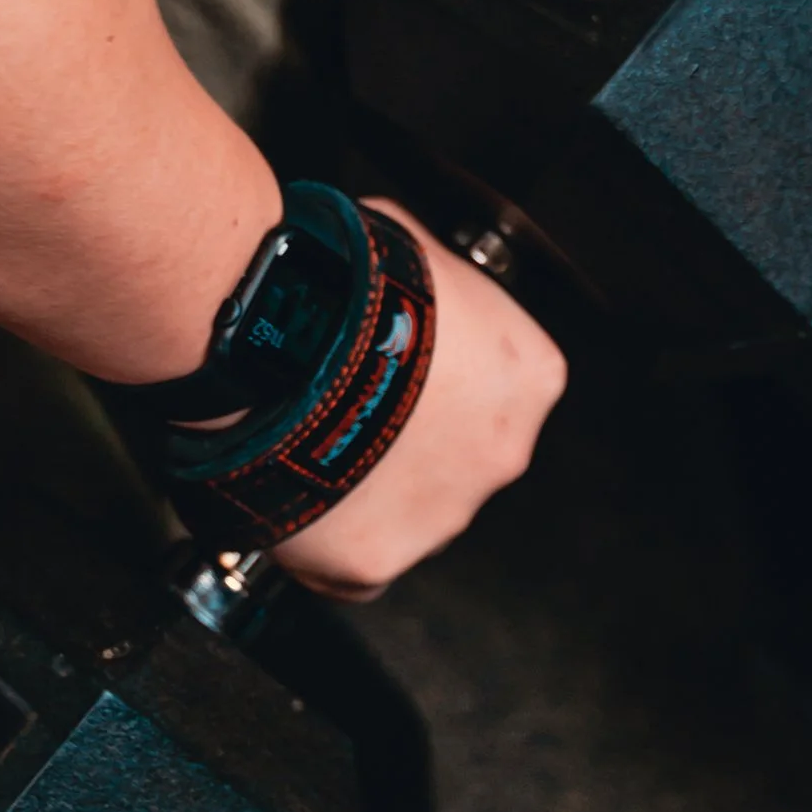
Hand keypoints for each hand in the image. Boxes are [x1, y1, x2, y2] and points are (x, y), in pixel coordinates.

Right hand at [273, 201, 566, 599]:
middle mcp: (503, 455)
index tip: (398, 363)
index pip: (502, 386)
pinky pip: (356, 561)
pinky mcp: (376, 562)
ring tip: (309, 442)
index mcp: (529, 378)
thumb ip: (435, 282)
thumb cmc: (348, 288)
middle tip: (348, 405)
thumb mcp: (414, 248)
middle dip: (410, 437)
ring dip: (370, 487)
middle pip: (460, 455)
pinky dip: (329, 537)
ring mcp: (443, 516)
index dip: (442, 373)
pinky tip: (297, 492)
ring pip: (410, 511)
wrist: (281, 345)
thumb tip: (411, 280)